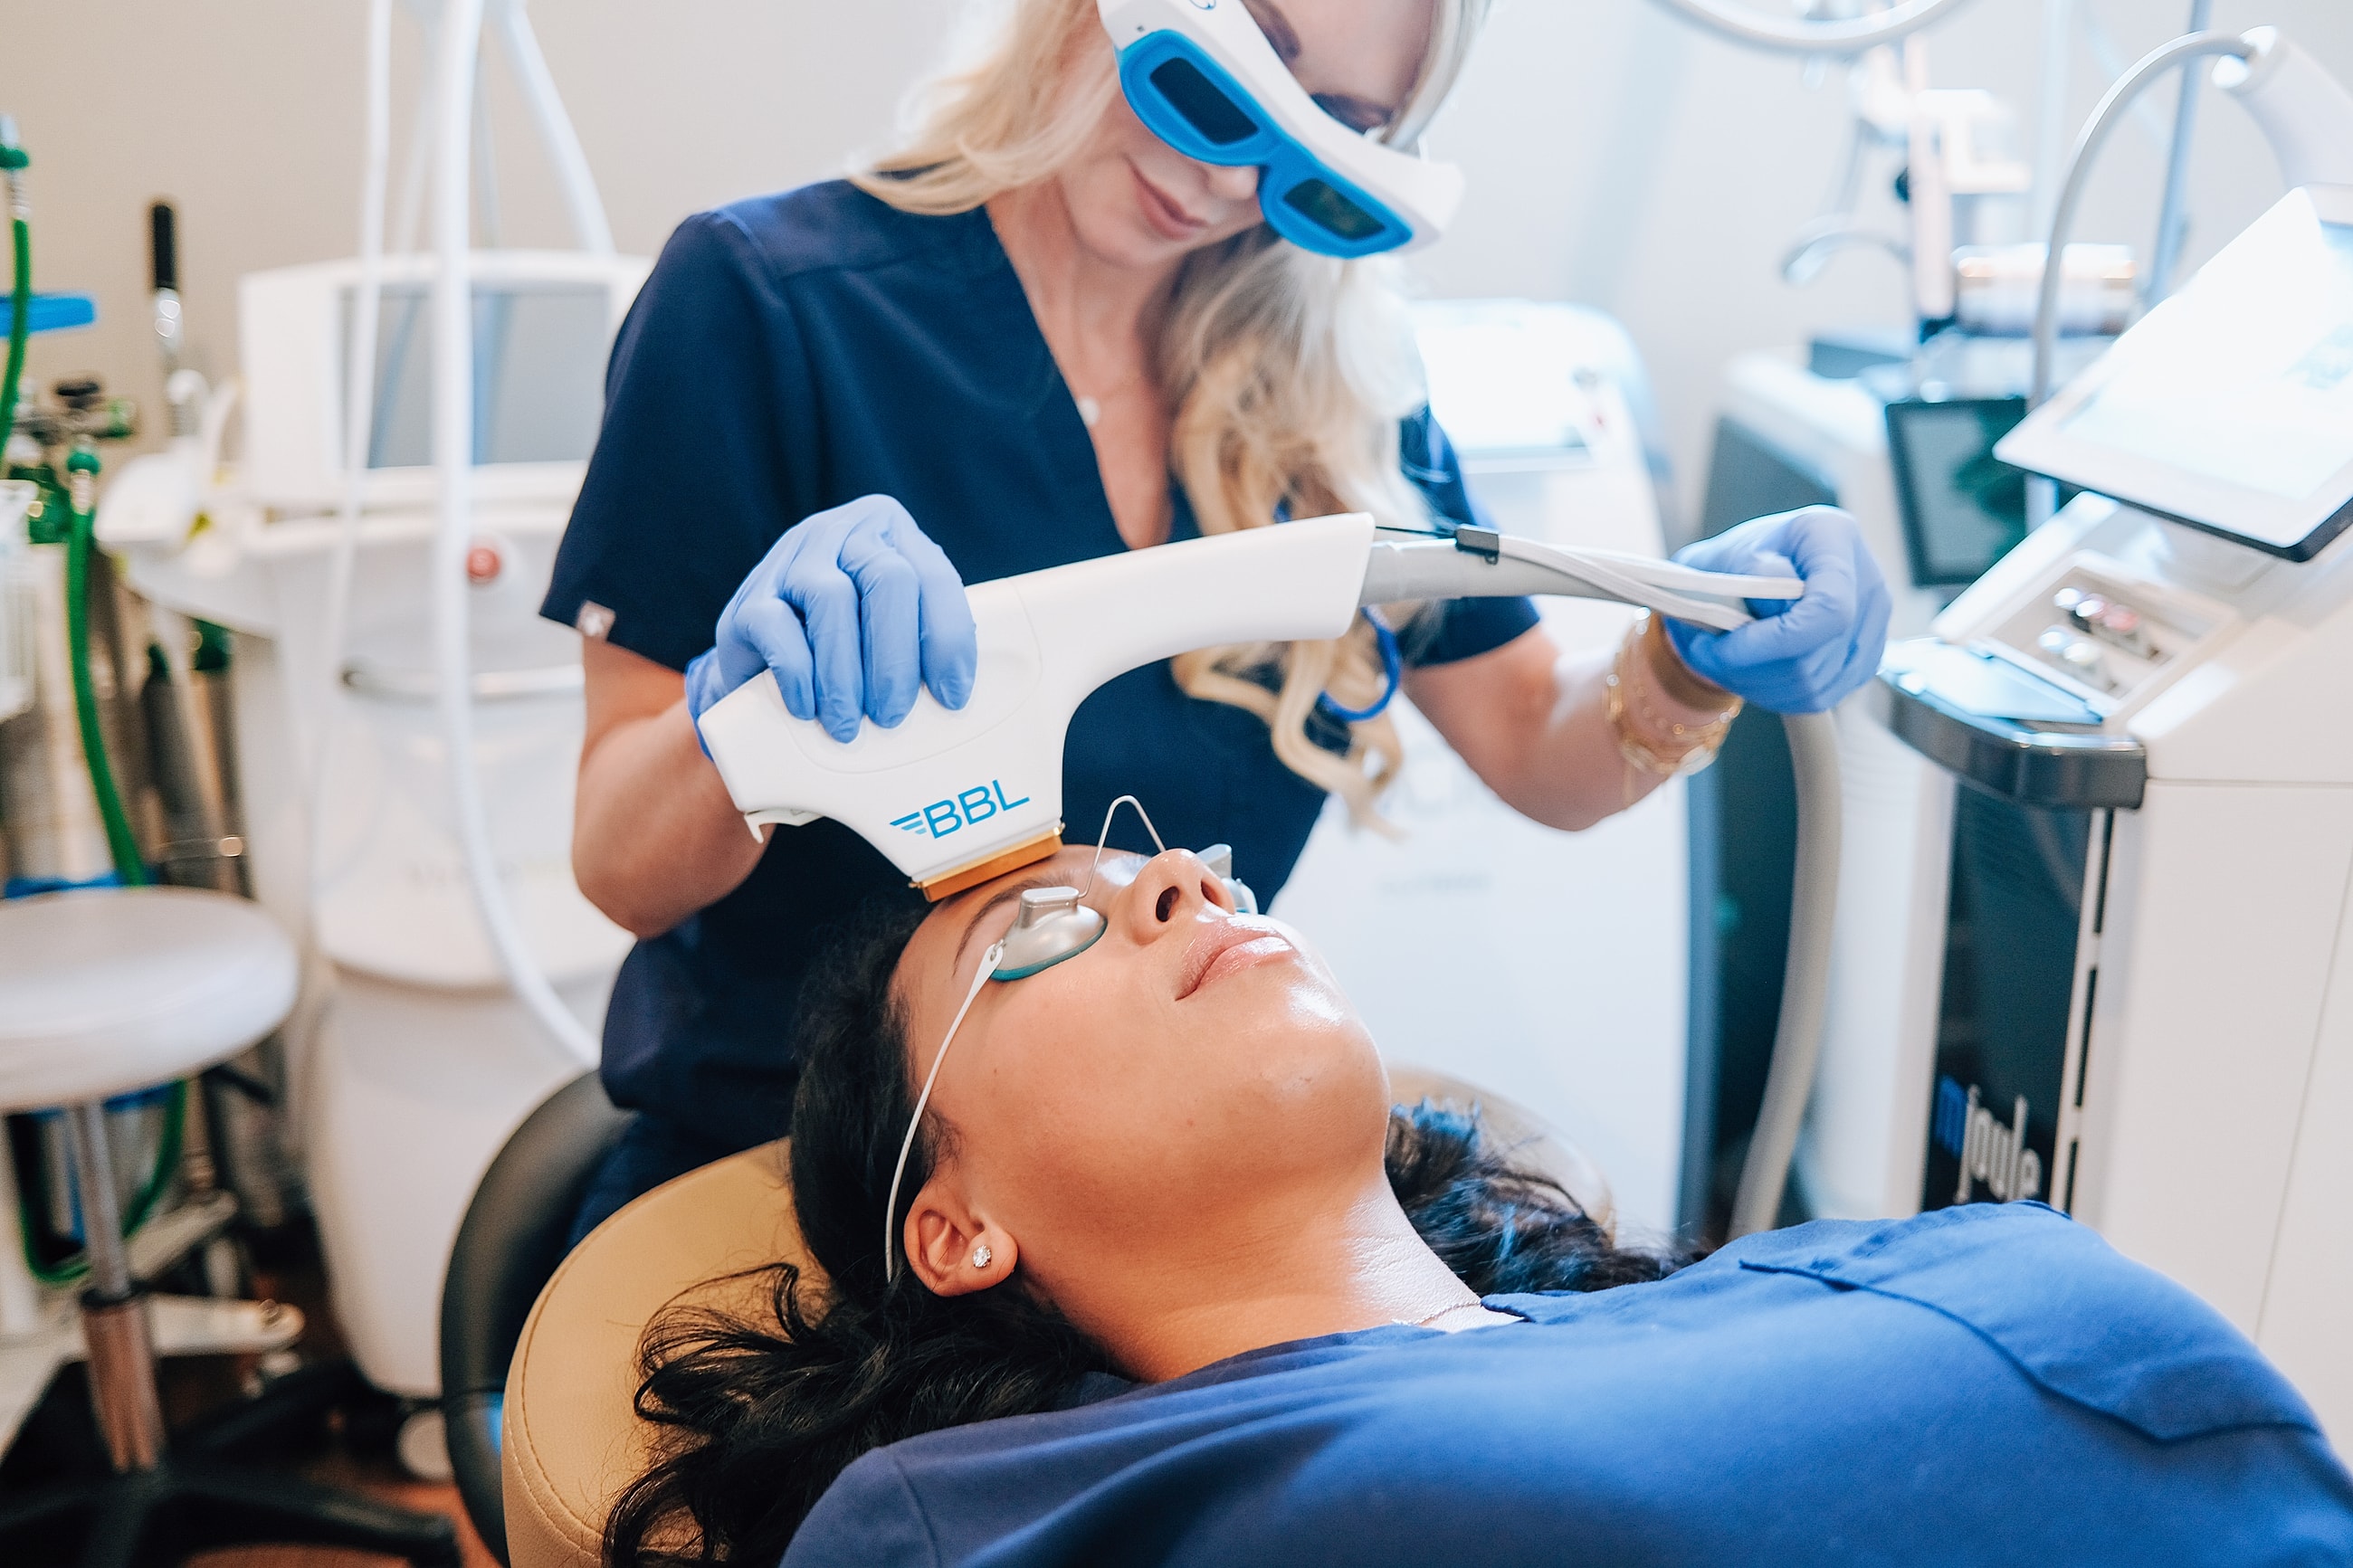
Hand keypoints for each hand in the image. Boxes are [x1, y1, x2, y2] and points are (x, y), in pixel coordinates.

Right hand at [685, 495, 977, 743]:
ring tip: (848, 725)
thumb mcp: (892, 624)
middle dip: (895, 658)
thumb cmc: (848, 643)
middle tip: (893, 716)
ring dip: (844, 673)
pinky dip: (797, 673)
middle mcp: (842, 532)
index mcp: (890, 533)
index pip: (934, 576)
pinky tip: (807, 708)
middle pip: (887, 580)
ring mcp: (791, 558)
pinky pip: (775, 625)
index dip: (948, 638)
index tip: (952, 696)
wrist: (763, 656)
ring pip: (830, 599)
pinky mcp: (748, 597)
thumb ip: (924, 638)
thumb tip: (955, 695)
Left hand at [1663, 505, 1890, 713]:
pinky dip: (1775, 693)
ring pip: (1815, 684)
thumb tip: (1778, 605)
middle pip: (1816, 655)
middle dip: (1751, 667)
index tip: (1724, 644)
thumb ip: (1747, 575)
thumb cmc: (1731, 563)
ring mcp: (1872, 622)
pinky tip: (1752, 670)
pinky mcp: (1864, 658)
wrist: (1744, 576)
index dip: (1776, 641)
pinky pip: (1820, 696)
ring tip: (1724, 660)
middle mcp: (1866, 579)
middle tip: (1706, 655)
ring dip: (1757, 683)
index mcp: (1832, 536)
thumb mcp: (1723, 557)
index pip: (1829, 609)